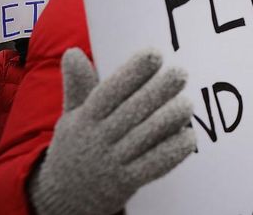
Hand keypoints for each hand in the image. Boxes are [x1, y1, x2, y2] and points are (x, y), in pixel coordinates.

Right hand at [28, 48, 194, 214]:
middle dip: (157, 92)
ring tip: (187, 104)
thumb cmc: (77, 147)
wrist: (63, 200)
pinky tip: (189, 137)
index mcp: (85, 119)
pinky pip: (153, 166)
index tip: (154, 54)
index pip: (108, 92)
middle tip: (180, 73)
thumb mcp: (72, 117)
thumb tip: (72, 52)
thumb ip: (77, 86)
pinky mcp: (127, 183)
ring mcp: (113, 163)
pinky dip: (172, 151)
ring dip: (169, 119)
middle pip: (131, 112)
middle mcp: (98, 140)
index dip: (132, 73)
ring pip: (144, 138)